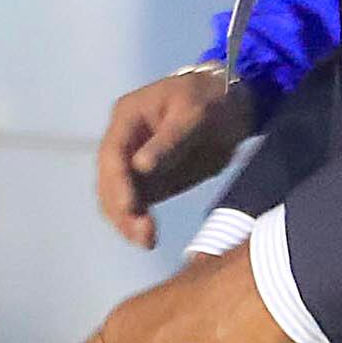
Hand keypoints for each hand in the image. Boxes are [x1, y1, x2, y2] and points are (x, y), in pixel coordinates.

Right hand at [93, 66, 254, 245]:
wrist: (232, 105)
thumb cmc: (211, 101)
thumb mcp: (195, 113)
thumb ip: (169, 140)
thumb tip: (140, 167)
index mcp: (128, 117)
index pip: (112, 154)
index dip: (117, 183)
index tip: (130, 207)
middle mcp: (124, 141)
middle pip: (109, 179)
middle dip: (121, 209)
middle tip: (143, 234)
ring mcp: (133, 162)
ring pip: (117, 196)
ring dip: (126, 220)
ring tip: (146, 241)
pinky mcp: (149, 180)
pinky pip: (136, 204)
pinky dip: (137, 221)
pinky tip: (147, 237)